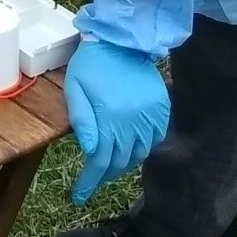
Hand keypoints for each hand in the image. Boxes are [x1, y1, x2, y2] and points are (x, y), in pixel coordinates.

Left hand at [65, 40, 169, 202]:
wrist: (121, 39)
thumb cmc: (91, 64)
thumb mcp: (75, 89)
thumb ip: (81, 119)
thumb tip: (89, 150)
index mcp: (109, 117)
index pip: (100, 161)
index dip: (89, 182)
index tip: (79, 197)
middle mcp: (133, 120)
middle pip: (119, 162)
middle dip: (103, 176)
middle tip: (92, 182)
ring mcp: (150, 115)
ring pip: (138, 154)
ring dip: (123, 165)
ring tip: (109, 167)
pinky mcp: (161, 108)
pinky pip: (155, 139)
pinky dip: (142, 149)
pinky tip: (131, 149)